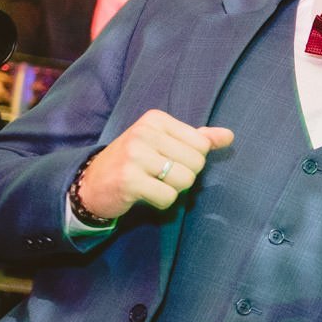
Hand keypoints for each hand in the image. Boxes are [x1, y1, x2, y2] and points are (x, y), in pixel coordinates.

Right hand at [77, 109, 233, 219]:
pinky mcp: (128, 179)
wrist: (92, 183)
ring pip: (185, 180)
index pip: (202, 144)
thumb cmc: (135, 161)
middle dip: (184, 176)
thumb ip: (198, 139)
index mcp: (155, 119)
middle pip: (196, 163)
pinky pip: (168, 197)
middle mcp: (144, 132)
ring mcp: (134, 155)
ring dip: (173, 189)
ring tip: (152, 183)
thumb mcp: (165, 143)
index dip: (191, 160)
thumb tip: (229, 136)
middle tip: (159, 175)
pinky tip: (145, 194)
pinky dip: (162, 201)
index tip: (167, 160)